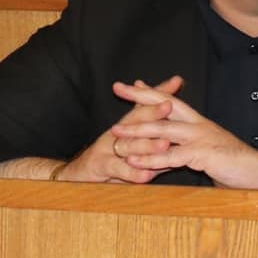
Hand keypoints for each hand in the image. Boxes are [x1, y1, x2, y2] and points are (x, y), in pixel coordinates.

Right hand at [53, 75, 185, 183]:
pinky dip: (133, 173)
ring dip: (147, 144)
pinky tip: (147, 175)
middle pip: (135, 119)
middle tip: (169, 106)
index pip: (144, 104)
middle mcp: (117, 133)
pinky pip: (119, 169)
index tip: (176, 82)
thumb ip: (153, 127)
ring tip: (165, 144)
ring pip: (128, 144)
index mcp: (126, 124)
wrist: (80, 173)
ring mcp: (107, 149)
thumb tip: (175, 102)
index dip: (158, 94)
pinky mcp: (101, 167)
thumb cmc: (111, 154)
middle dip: (152, 111)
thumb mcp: (132, 138)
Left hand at [108, 82, 257, 189]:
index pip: (171, 100)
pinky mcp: (203, 155)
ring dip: (137, 132)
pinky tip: (135, 162)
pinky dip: (151, 160)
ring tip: (115, 134)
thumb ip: (190, 145)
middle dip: (139, 97)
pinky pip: (172, 157)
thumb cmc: (235, 164)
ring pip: (163, 131)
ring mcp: (201, 138)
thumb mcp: (208, 149)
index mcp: (199, 122)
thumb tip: (175, 147)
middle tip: (117, 88)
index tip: (131, 85)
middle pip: (164, 105)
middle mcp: (198, 125)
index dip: (151, 92)